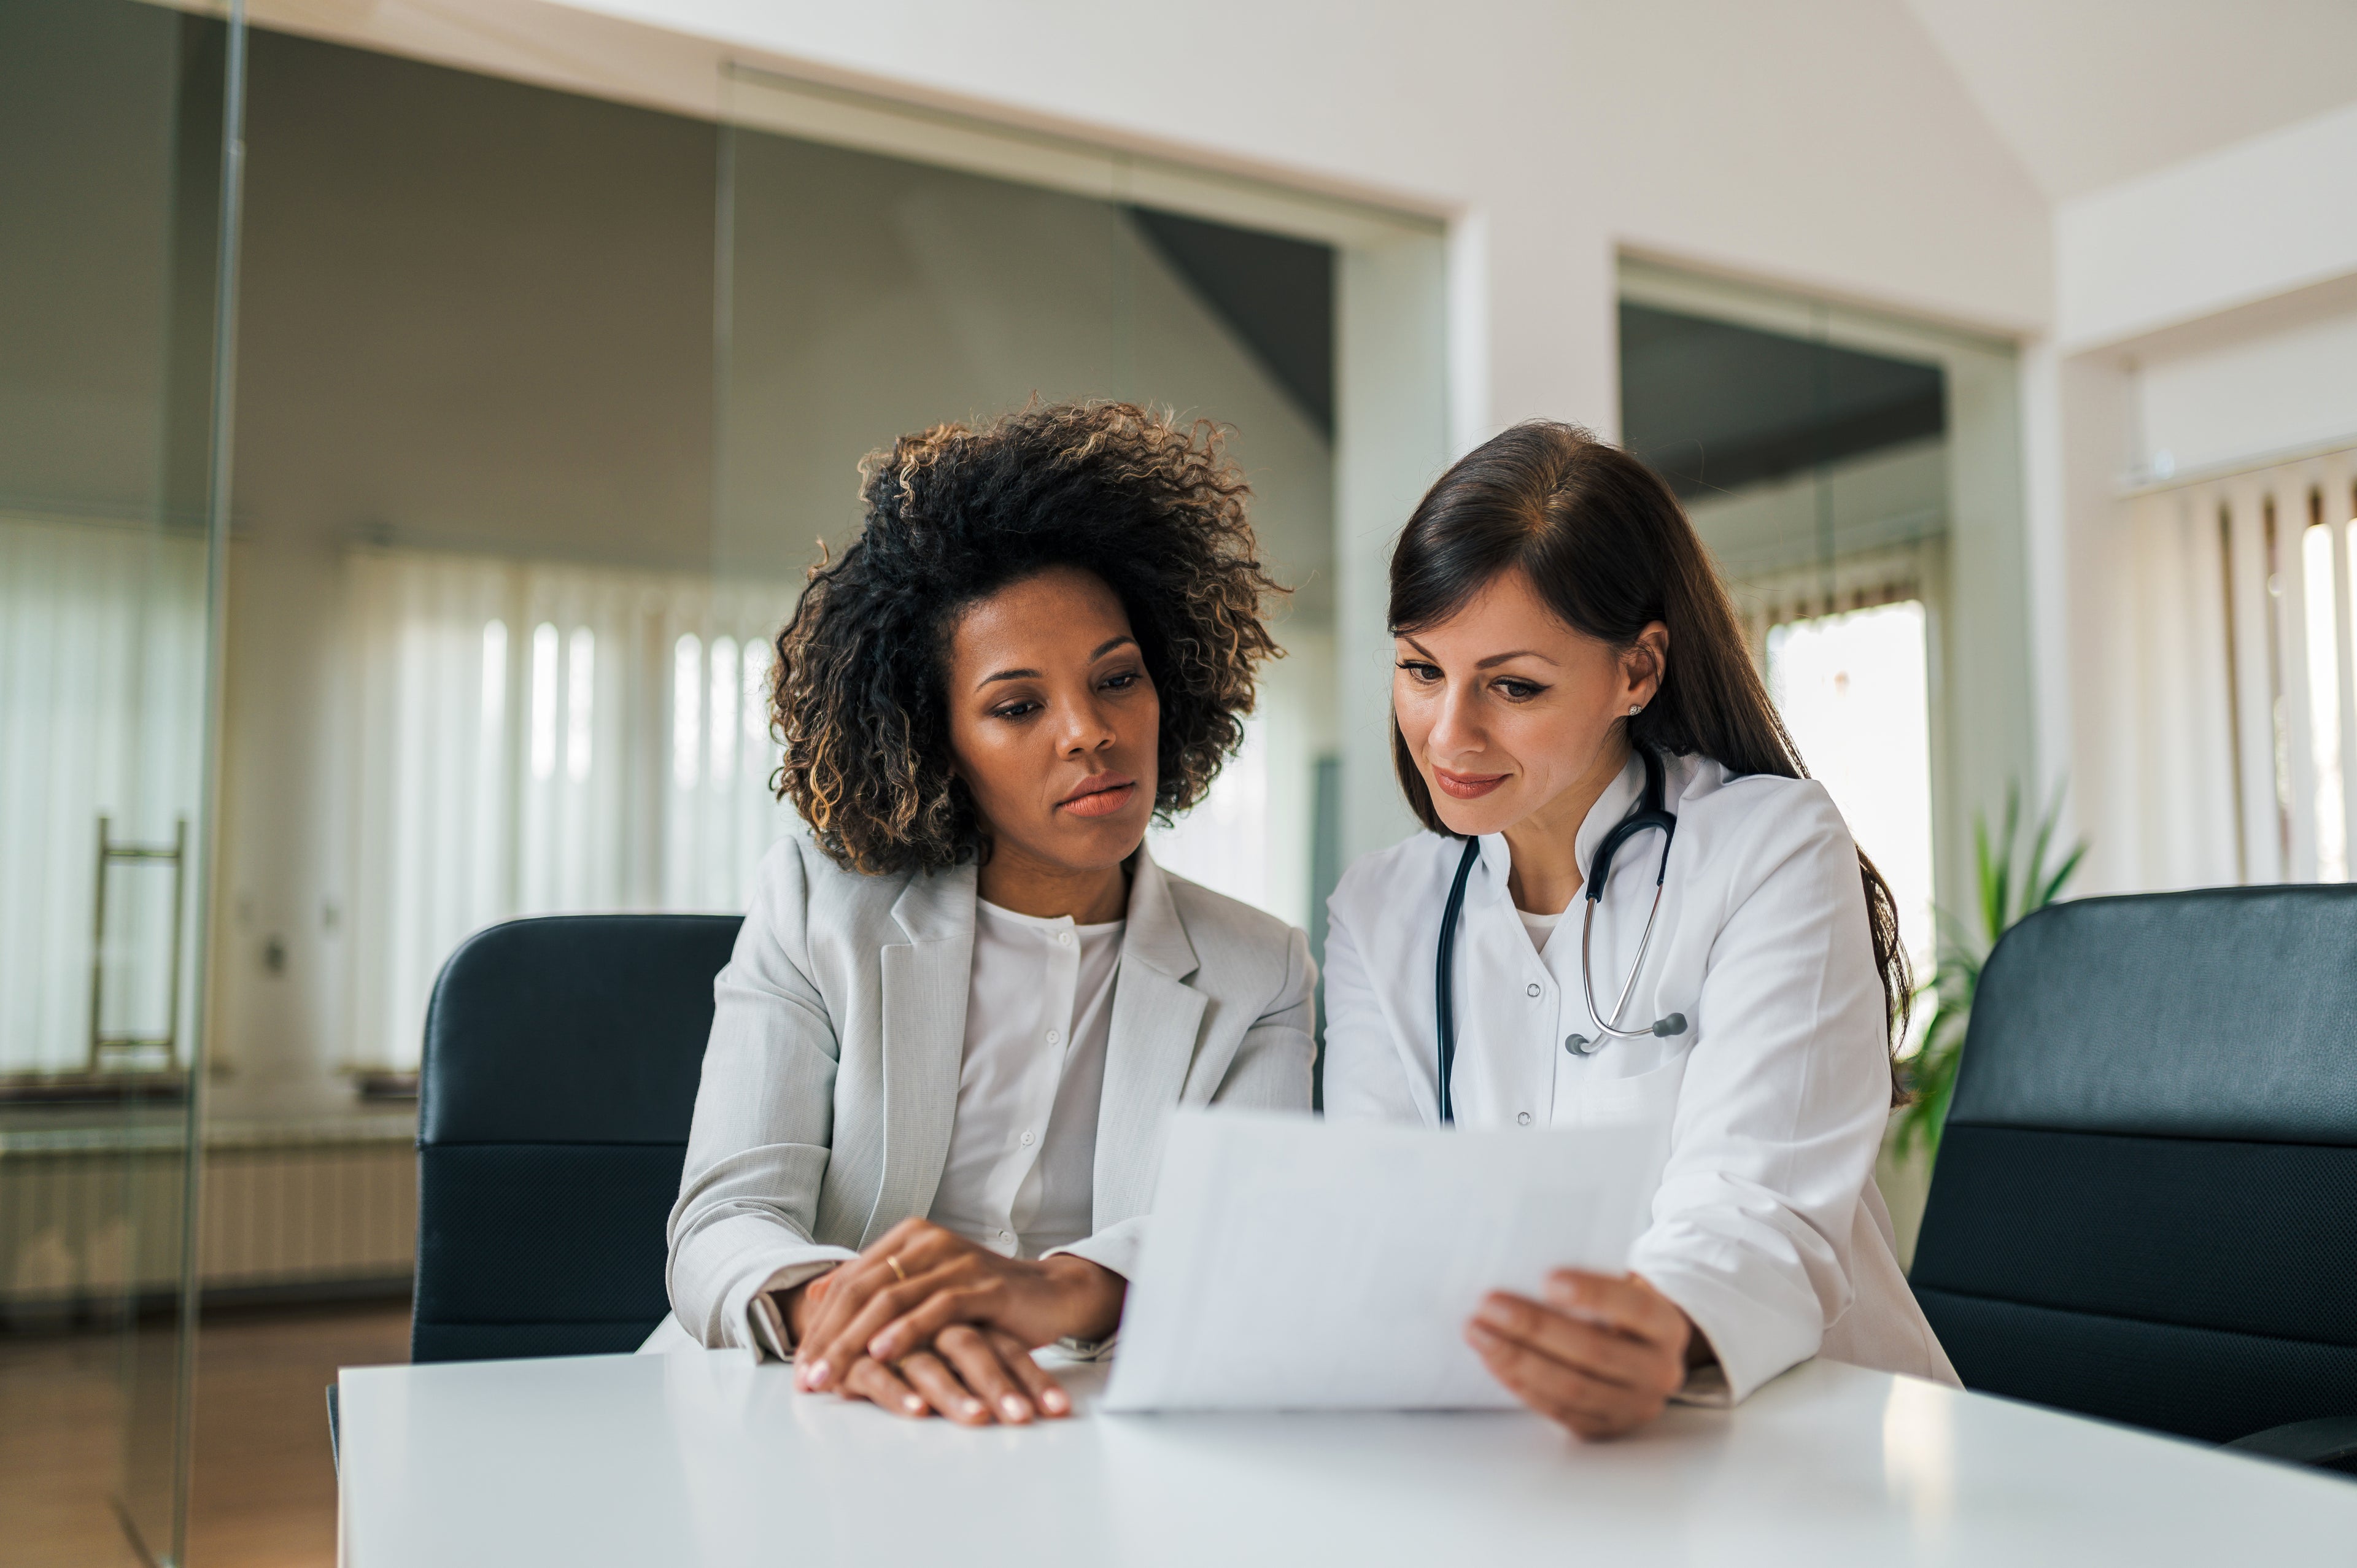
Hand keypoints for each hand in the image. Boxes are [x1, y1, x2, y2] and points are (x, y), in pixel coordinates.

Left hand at [790, 1220, 1125, 1424]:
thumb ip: (877, 1289)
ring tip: (829, 1375)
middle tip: (805, 1377)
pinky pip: (936, 1308)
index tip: (798, 1365)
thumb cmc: (981, 1300)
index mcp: (908, 1238)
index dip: (819, 1324)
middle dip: (828, 1338)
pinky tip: (880, 1354)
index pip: (848, 1281)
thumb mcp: (923, 1290)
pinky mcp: (983, 1285)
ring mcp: (956, 1261)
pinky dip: (905, 1332)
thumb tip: (815, 1296)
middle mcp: (928, 1242)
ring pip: (891, 1300)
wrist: (1049, 1295)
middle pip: (861, 1290)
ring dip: (854, 1343)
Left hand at [1465, 1270, 1702, 1438]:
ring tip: (1478, 1332)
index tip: (1547, 1279)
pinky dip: (1520, 1384)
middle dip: (1536, 1328)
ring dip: (1517, 1359)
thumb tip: (1523, 1265)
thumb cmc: (1615, 1310)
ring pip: (1572, 1387)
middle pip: (1594, 1351)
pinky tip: (1492, 1359)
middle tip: (1489, 1304)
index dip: (1593, 1294)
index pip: (1635, 1308)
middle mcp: (1659, 1372)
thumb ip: (1587, 1280)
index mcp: (1666, 1327)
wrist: (1638, 1355)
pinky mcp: (1603, 1428)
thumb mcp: (1619, 1288)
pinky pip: (1557, 1410)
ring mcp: (1633, 1406)